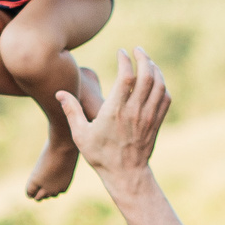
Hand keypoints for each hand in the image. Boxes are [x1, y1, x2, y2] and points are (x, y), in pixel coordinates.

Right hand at [58, 48, 168, 190]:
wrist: (126, 174)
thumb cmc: (100, 155)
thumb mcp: (81, 134)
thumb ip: (71, 111)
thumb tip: (59, 92)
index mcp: (115, 111)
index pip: (126, 77)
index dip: (125, 60)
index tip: (121, 52)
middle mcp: (134, 111)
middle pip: (147, 76)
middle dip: (144, 58)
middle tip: (137, 50)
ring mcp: (148, 117)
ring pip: (159, 85)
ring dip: (155, 69)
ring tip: (147, 61)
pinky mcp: (156, 122)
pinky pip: (165, 98)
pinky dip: (162, 85)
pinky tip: (156, 80)